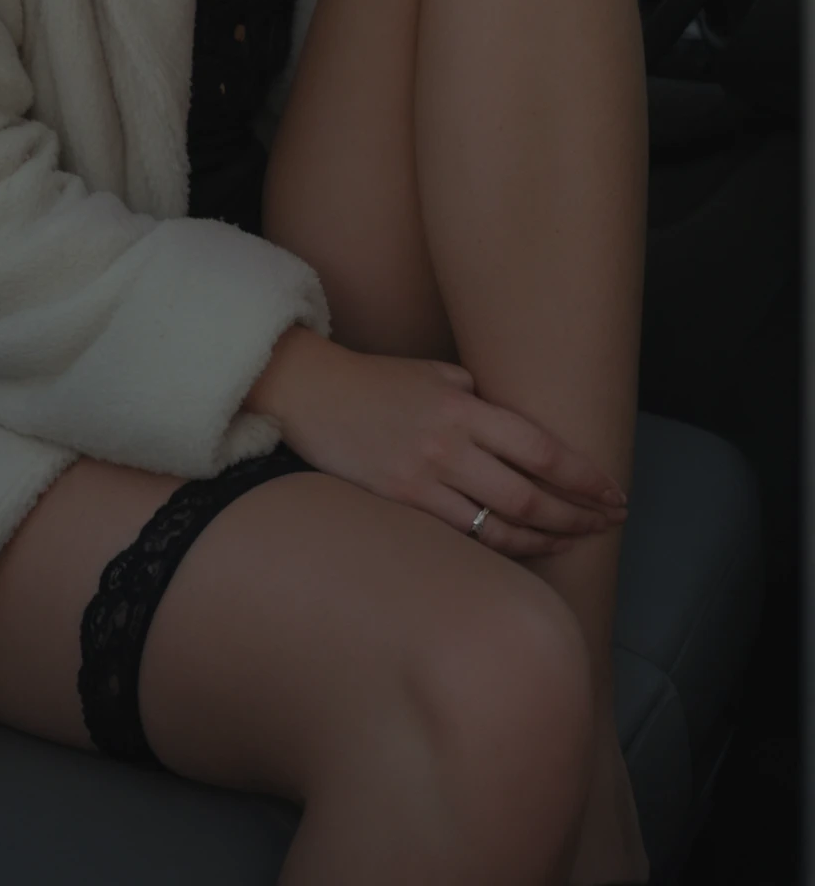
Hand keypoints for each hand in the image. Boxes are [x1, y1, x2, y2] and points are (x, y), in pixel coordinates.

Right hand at [281, 345, 628, 559]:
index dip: (584, 477)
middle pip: (530, 498)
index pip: (541, 450)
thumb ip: (481, 402)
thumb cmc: (379, 380)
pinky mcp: (399, 506)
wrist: (311, 393)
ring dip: (547, 540)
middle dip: (578, 516)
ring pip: (500, 528)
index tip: (614, 493)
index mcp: (464, 406)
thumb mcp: (438, 374)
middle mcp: (448, 446)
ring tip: (575, 541)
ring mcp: (422, 481)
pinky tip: (521, 551)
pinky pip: (461, 538)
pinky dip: (498, 549)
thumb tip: (520, 434)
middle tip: (609, 523)